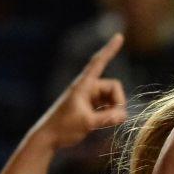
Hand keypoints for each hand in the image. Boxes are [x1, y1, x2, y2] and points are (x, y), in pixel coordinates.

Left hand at [34, 35, 129, 150]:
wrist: (49, 137)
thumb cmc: (63, 127)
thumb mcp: (87, 123)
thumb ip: (107, 119)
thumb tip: (124, 116)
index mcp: (83, 85)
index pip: (99, 62)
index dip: (110, 50)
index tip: (119, 36)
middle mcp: (88, 88)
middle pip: (114, 87)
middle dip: (119, 102)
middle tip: (117, 118)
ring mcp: (90, 98)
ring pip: (113, 98)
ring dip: (115, 109)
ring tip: (109, 123)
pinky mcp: (91, 108)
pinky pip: (109, 106)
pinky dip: (111, 114)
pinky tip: (107, 123)